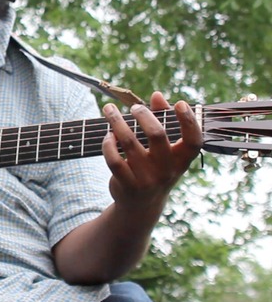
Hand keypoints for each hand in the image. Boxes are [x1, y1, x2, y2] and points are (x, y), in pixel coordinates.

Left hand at [101, 92, 202, 212]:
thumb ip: (162, 121)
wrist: (141, 206)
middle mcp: (166, 171)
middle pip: (157, 135)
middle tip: (134, 107)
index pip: (193, 142)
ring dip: (116, 121)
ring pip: (129, 142)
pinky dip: (108, 143)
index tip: (180, 103)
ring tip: (109, 110)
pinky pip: (114, 159)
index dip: (189, 122)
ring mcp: (147, 179)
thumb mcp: (164, 151)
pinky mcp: (128, 185)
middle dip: (142, 115)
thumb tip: (157, 95)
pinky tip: (107, 135)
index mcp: (181, 161)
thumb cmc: (154, 168)